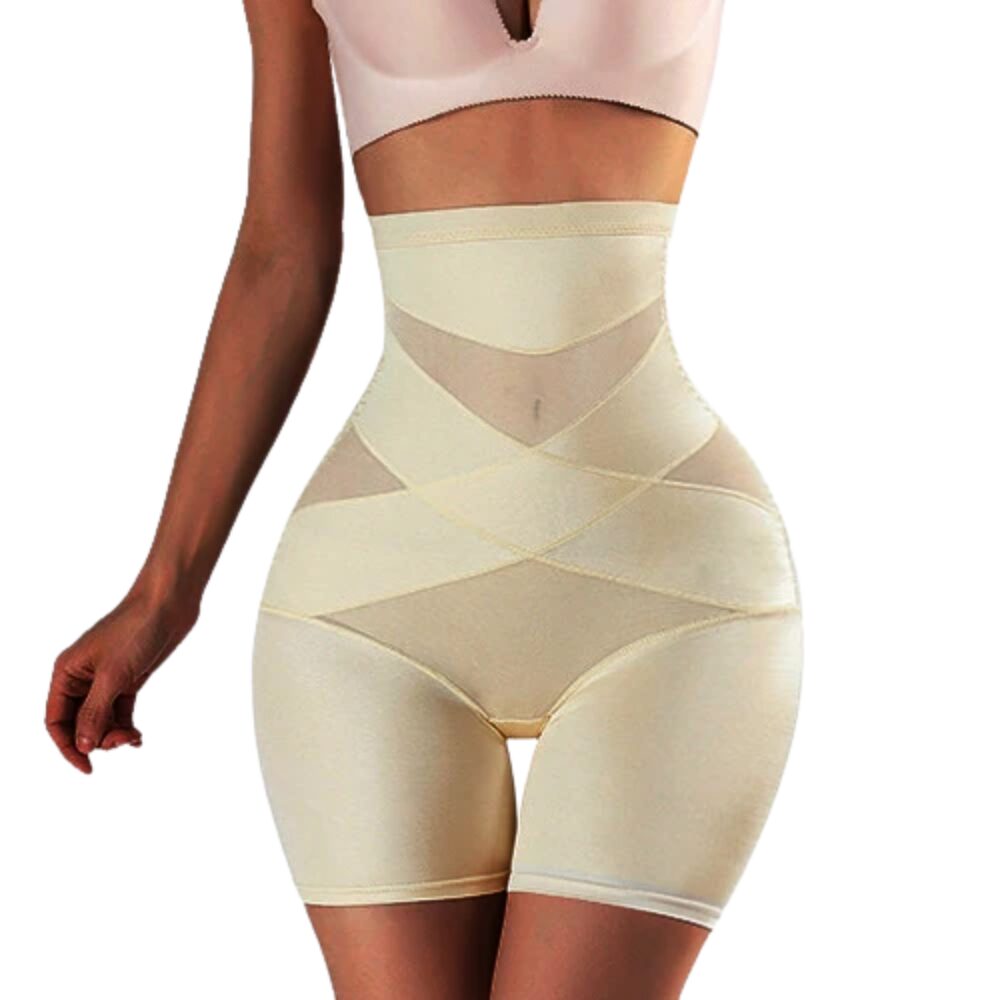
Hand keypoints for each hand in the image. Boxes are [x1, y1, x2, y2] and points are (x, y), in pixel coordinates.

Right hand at [46, 583, 199, 773]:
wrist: (169, 603)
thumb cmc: (137, 630)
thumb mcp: (114, 675)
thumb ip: (96, 712)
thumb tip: (82, 746)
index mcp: (66, 673)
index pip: (56, 721)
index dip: (67, 747)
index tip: (87, 767)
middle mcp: (82, 678)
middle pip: (79, 724)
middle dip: (97, 739)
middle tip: (124, 741)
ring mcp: (106, 679)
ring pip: (100, 720)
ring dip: (113, 734)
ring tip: (133, 737)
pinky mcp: (128, 679)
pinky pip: (119, 712)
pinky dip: (125, 726)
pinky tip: (137, 738)